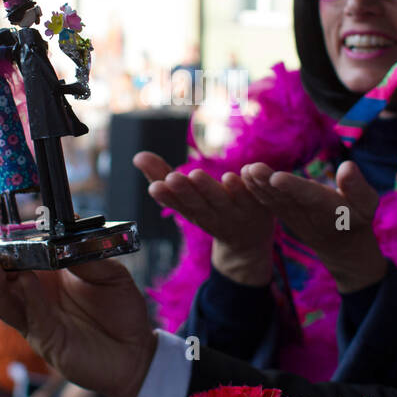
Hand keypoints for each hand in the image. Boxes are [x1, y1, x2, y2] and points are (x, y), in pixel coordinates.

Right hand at [0, 220, 156, 396]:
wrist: (136, 351)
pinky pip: (27, 316)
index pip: (4, 253)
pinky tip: (25, 280)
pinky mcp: (44, 339)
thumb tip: (58, 222)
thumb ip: (82, 247)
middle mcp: (30, 293)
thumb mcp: (106, 268)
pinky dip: (25, 297)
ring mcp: (33, 317)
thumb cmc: (120, 308)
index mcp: (41, 270)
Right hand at [133, 151, 274, 285]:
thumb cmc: (210, 210)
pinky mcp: (259, 208)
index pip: (177, 204)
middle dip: (184, 192)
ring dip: (209, 189)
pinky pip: (251, 197)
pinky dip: (242, 188)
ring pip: (222, 201)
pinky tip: (235, 175)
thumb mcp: (186, 197)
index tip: (155, 187)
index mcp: (193, 212)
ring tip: (196, 175)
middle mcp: (213, 215)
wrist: (248, 241)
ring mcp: (236, 213)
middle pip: (197, 204)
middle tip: (172, 178)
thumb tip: (137, 155)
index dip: (167, 197)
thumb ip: (162, 175)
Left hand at [240, 160, 387, 292]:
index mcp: (329, 210)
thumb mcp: (367, 204)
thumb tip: (348, 166)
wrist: (341, 245)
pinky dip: (256, 190)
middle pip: (285, 197)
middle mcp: (307, 214)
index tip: (277, 177)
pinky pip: (269, 202)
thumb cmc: (357, 217)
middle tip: (252, 169)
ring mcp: (293, 215)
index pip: (310, 197)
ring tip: (245, 169)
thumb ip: (357, 187)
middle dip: (267, 183)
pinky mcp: (284, 214)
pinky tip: (244, 175)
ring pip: (273, 199)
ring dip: (258, 185)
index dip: (294, 187)